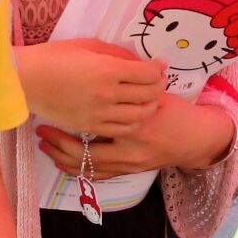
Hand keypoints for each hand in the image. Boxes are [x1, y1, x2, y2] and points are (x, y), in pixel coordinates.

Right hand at [25, 39, 165, 137]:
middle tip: (159, 80)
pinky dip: (134, 122)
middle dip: (159, 86)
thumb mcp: (87, 46)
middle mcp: (107, 94)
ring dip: (150, 106)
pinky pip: (122, 129)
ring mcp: (99, 114)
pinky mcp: (90, 127)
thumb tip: (137, 62)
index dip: (158, 69)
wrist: (25, 81)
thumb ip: (115, 54)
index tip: (159, 65)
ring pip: (139, 115)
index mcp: (107, 70)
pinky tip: (133, 114)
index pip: (147, 73)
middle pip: (148, 94)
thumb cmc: (53, 57)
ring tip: (150, 99)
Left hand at [38, 94, 233, 178]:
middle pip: (84, 150)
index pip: (98, 116)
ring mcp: (130, 162)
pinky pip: (98, 174)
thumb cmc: (177, 111)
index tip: (53, 105)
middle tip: (41, 130)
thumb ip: (132, 81)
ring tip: (45, 145)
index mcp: (137, 118)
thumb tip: (106, 62)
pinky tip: (61, 163)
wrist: (196, 139)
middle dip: (59, 142)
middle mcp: (131, 144)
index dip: (71, 113)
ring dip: (63, 157)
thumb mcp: (156, 91)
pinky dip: (77, 169)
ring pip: (88, 166)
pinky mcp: (129, 170)